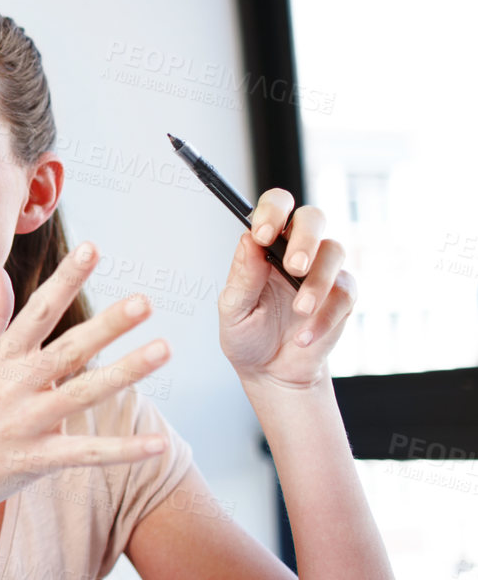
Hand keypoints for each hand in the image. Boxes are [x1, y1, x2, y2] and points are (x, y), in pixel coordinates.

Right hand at [0, 243, 171, 526]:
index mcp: (0, 357)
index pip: (39, 309)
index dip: (67, 278)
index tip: (95, 249)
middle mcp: (15, 384)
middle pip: (70, 348)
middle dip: (108, 324)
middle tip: (145, 301)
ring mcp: (25, 422)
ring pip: (84, 393)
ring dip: (126, 372)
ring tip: (163, 349)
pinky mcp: (34, 460)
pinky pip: (86, 453)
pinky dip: (122, 451)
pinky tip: (158, 445)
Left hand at [218, 188, 354, 387]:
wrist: (271, 372)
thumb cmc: (248, 335)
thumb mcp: (234, 309)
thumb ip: (243, 276)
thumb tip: (249, 240)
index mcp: (265, 246)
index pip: (275, 207)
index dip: (273, 212)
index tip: (264, 235)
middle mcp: (296, 251)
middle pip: (313, 218)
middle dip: (306, 238)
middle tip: (293, 266)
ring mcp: (322, 271)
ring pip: (334, 251)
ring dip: (318, 281)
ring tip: (300, 309)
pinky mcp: (342, 296)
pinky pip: (345, 293)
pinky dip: (325, 316)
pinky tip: (304, 335)